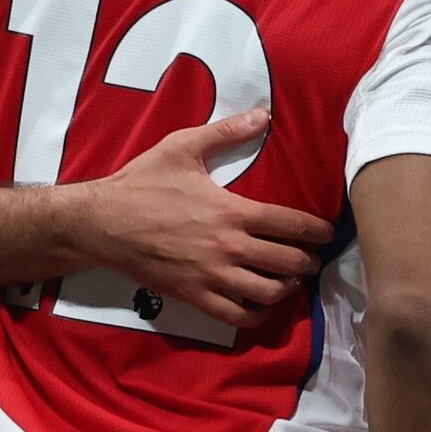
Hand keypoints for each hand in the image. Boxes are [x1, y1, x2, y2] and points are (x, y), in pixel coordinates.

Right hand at [59, 111, 331, 331]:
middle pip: (289, 263)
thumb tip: (263, 114)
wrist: (103, 223)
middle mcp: (229, 247)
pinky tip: (262, 304)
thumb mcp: (183, 147)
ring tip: (291, 280)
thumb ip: (226, 132)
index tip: (328, 233)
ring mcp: (212, 276)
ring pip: (269, 293)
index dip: (318, 231)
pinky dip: (258, 315)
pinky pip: (238, 317)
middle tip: (313, 258)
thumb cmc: (143, 182)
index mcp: (232, 211)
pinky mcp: (195, 296)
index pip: (292, 224)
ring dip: (288, 288)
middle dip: (309, 262)